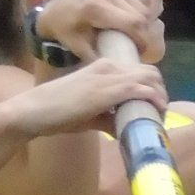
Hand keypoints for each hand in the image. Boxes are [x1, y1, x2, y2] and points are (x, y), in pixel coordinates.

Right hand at [0, 58, 164, 136]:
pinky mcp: (109, 90)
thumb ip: (107, 118)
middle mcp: (109, 65)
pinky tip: (154, 116)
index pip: (139, 70)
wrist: (34, 111)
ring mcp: (110, 76)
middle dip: (160, 92)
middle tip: (159, 114)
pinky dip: (154, 102)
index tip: (153, 106)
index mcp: (103, 66)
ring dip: (160, 98)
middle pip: (150, 72)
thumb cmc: (56, 112)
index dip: (152, 87)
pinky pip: (142, 90)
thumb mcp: (87, 113)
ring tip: (158, 118)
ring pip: (151, 78)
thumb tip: (122, 128)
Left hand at [34, 0, 165, 63]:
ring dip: (147, 20)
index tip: (142, 52)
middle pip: (143, 14)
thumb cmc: (67, 31)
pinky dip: (145, 8)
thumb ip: (100, 58)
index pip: (133, 23)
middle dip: (145, 32)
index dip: (144, 39)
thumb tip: (123, 69)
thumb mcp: (79, 48)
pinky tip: (134, 18)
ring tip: (136, 32)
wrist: (58, 8)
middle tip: (139, 45)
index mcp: (95, 7)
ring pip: (147, 4)